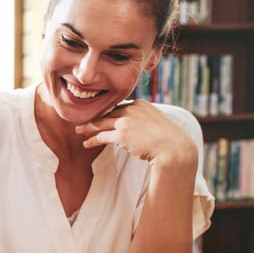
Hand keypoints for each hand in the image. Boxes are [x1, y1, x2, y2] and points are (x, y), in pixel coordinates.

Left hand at [75, 100, 196, 170]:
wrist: (174, 148)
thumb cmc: (169, 140)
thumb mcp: (158, 123)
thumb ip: (145, 121)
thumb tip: (140, 129)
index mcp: (141, 104)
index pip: (119, 107)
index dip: (108, 113)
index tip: (100, 117)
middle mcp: (131, 110)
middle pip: (108, 113)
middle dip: (95, 118)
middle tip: (83, 122)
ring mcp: (125, 121)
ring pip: (101, 123)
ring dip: (88, 127)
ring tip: (79, 131)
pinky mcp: (121, 134)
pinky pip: (101, 136)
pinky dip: (92, 140)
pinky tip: (86, 144)